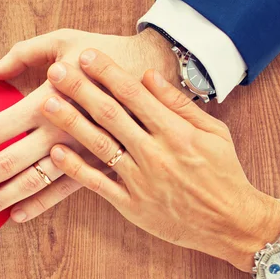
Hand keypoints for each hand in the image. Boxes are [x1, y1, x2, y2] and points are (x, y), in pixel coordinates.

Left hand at [0, 28, 177, 222]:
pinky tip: (17, 217)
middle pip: (7, 163)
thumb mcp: (64, 41)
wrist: (157, 73)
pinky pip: (64, 192)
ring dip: (0, 201)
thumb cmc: (107, 53)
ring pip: (32, 184)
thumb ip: (23, 54)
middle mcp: (59, 132)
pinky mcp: (98, 165)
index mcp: (47, 100)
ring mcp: (79, 153)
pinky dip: (39, 205)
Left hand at [39, 49, 279, 271]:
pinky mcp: (132, 206)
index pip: (135, 95)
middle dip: (81, 90)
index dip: (108, 73)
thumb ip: (179, 104)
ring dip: (71, 123)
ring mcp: (141, 181)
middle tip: (56, 70)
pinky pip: (99, 185)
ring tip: (47, 103)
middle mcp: (155, 153)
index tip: (87, 55)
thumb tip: (149, 76)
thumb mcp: (213, 132)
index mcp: (176, 132)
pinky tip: (56, 153)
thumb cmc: (224, 173)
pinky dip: (76, 169)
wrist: (231, 223)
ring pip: (100, 146)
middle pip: (111, 115)